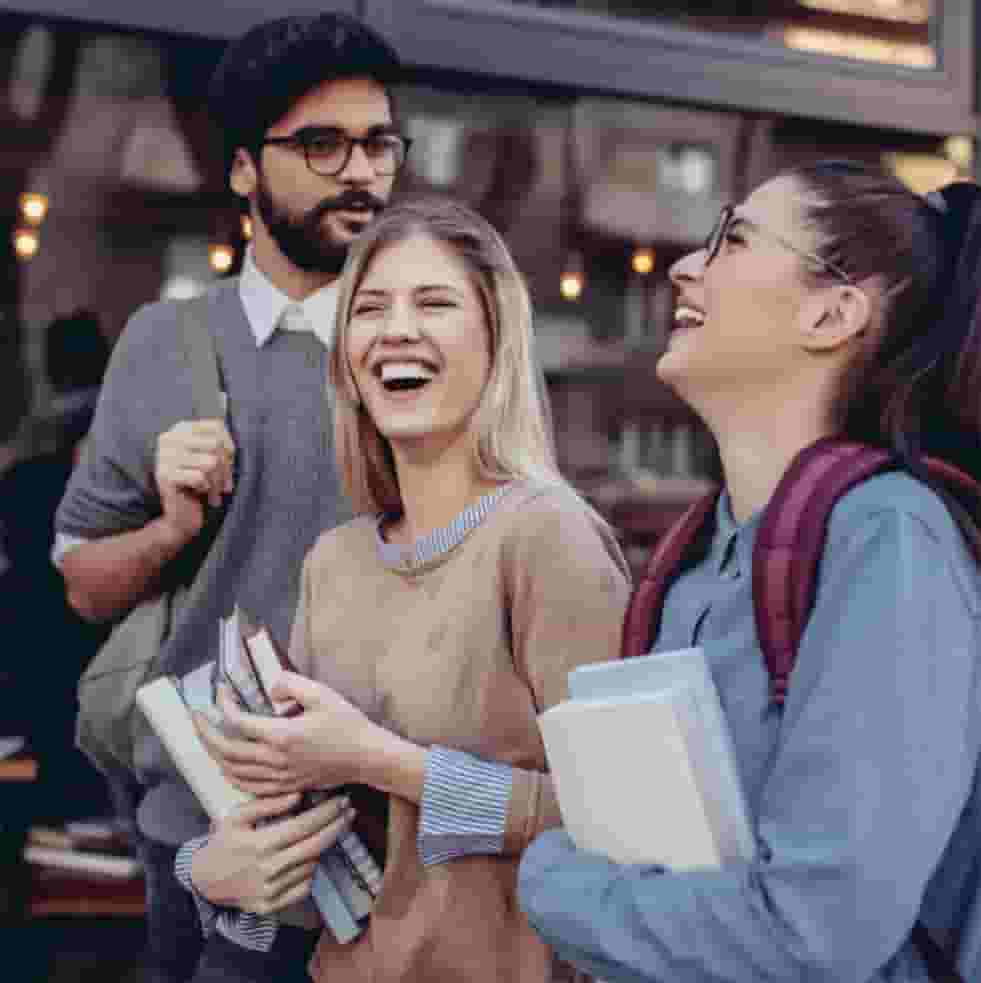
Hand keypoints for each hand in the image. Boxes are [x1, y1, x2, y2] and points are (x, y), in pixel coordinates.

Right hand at [155, 419, 234, 538]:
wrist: (180, 515)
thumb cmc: (200, 484)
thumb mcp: (210, 459)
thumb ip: (221, 446)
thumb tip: (232, 446)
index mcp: (181, 429)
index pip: (217, 426)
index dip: (230, 445)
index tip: (231, 463)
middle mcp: (170, 438)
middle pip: (216, 444)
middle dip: (227, 467)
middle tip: (226, 485)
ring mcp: (165, 456)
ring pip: (211, 462)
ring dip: (218, 481)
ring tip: (215, 492)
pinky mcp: (165, 475)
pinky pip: (200, 477)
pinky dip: (206, 488)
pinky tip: (200, 492)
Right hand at [189, 792, 354, 915]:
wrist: (204, 882)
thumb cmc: (223, 843)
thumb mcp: (236, 817)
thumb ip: (266, 804)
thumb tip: (298, 795)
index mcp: (261, 845)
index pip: (304, 826)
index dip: (326, 813)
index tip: (342, 800)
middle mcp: (269, 869)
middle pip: (315, 846)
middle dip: (337, 827)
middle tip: (350, 812)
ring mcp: (272, 890)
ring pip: (311, 865)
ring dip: (322, 847)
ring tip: (325, 831)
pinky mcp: (272, 906)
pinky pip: (303, 887)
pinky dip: (309, 871)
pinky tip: (307, 857)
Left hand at [194, 674, 381, 795]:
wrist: (366, 757)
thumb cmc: (346, 724)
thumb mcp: (322, 694)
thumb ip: (291, 685)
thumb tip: (269, 689)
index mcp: (282, 735)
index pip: (238, 721)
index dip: (223, 705)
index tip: (220, 691)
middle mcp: (275, 759)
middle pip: (227, 750)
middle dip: (205, 732)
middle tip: (195, 716)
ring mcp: (279, 777)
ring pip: (233, 771)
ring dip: (214, 754)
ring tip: (206, 737)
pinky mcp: (285, 786)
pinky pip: (248, 786)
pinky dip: (231, 774)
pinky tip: (228, 764)